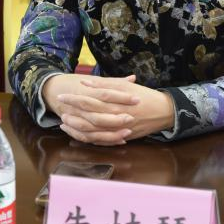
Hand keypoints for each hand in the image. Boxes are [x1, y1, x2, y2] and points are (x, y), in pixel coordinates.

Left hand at [52, 75, 175, 145]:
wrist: (163, 112)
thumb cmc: (144, 96)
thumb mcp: (126, 86)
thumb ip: (105, 85)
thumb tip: (86, 82)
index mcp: (116, 103)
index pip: (90, 100)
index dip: (75, 98)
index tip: (63, 95)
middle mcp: (116, 118)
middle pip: (88, 116)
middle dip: (72, 111)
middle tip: (60, 107)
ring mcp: (118, 130)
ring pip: (92, 131)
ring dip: (76, 126)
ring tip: (64, 120)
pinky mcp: (120, 138)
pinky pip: (100, 141)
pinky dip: (87, 137)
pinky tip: (77, 133)